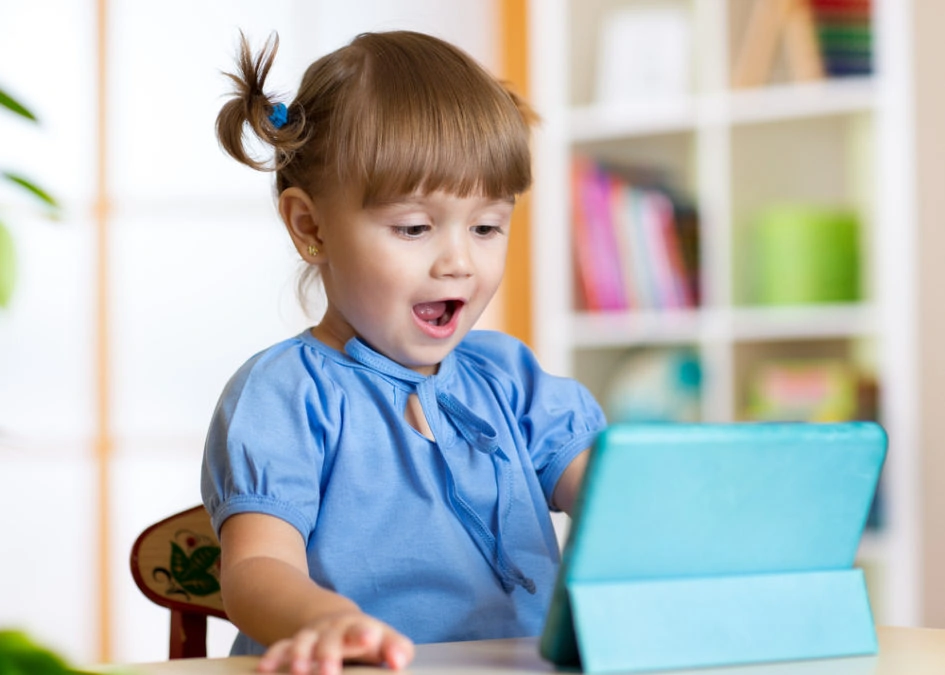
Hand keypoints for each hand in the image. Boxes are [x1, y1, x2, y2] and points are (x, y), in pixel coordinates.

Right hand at [256, 611, 414, 674]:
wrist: (337, 623)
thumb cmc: (365, 639)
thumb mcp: (385, 641)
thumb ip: (397, 650)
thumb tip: (400, 660)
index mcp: (359, 629)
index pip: (364, 630)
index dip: (366, 635)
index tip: (370, 639)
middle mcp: (333, 631)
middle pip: (331, 640)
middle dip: (329, 654)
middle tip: (330, 671)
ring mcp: (312, 637)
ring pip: (304, 643)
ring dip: (301, 655)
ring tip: (300, 670)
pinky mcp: (293, 645)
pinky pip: (281, 648)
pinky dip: (274, 658)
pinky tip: (265, 669)